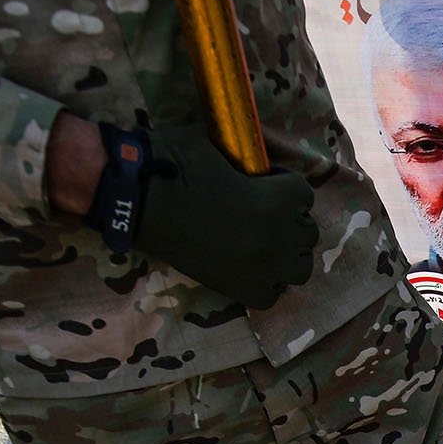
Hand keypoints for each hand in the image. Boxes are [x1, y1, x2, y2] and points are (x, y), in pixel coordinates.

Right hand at [77, 122, 318, 308]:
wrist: (136, 199)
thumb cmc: (173, 163)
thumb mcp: (220, 148)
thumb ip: (250, 163)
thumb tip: (258, 166)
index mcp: (279, 198)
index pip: (305, 195)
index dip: (283, 187)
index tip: (263, 185)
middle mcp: (278, 236)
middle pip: (306, 233)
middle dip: (286, 222)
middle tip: (260, 215)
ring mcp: (262, 267)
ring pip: (299, 268)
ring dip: (284, 255)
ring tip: (259, 244)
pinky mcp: (240, 290)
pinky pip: (271, 295)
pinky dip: (264, 283)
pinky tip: (245, 268)